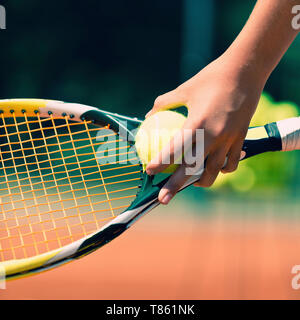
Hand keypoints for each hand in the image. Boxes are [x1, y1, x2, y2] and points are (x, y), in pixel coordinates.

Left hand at [146, 54, 265, 204]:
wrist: (246, 71)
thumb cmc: (211, 78)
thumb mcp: (184, 88)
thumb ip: (164, 103)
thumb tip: (148, 115)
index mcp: (197, 123)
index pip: (173, 150)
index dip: (159, 163)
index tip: (148, 171)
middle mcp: (213, 136)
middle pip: (192, 170)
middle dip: (175, 187)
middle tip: (162, 200)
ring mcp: (229, 140)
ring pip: (214, 172)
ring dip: (199, 182)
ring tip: (190, 184)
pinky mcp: (241, 140)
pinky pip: (231, 163)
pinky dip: (221, 169)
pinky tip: (213, 167)